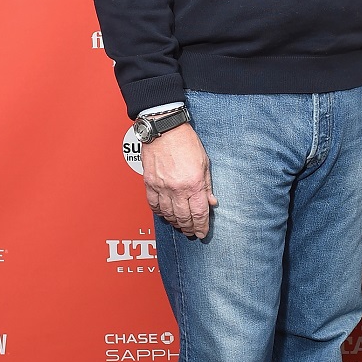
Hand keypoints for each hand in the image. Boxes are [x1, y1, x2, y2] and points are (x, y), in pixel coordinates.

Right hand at [141, 123, 216, 238]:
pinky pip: (153, 204)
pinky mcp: (149, 183)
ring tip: (180, 224)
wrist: (164, 128)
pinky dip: (159, 212)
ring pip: (167, 214)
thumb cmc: (185, 141)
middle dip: (188, 228)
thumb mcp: (204, 162)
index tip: (202, 233)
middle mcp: (176, 188)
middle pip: (183, 217)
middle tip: (191, 232)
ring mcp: (161, 187)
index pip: (199, 213)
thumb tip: (211, 201)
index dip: (201, 227)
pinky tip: (164, 214)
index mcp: (193, 183)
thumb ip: (207, 185)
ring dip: (174, 222)